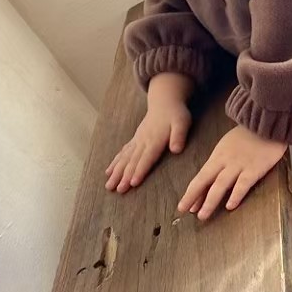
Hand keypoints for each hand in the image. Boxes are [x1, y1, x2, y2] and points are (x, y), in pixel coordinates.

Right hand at [105, 78, 192, 193]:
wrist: (164, 101)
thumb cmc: (176, 114)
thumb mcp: (182, 122)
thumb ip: (179, 135)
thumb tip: (176, 150)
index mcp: (155, 140)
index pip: (147, 158)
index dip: (139, 171)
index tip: (132, 183)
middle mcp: (143, 141)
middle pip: (133, 161)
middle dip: (124, 176)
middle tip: (117, 190)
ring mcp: (137, 141)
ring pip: (125, 159)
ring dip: (117, 172)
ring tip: (109, 185)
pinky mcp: (135, 140)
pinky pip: (123, 152)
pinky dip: (115, 163)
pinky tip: (108, 172)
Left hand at [178, 124, 286, 220]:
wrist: (267, 123)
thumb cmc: (249, 135)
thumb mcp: (228, 145)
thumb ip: (220, 162)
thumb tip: (211, 181)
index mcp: (218, 156)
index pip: (201, 177)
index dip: (191, 192)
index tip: (184, 206)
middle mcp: (225, 161)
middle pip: (205, 181)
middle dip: (193, 197)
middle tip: (185, 211)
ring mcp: (239, 165)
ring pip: (221, 185)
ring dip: (210, 201)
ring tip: (202, 216)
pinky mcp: (255, 168)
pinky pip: (243, 184)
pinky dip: (236, 195)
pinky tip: (230, 206)